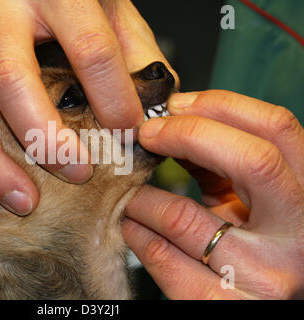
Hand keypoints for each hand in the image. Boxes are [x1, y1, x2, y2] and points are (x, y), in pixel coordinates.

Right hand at [0, 0, 177, 215]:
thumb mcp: (114, 10)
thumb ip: (138, 54)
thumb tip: (154, 109)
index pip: (90, 49)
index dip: (113, 97)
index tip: (127, 131)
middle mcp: (3, 10)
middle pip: (10, 80)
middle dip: (44, 138)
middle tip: (77, 173)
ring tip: (24, 200)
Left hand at [123, 90, 303, 298]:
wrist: (253, 305)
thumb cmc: (248, 250)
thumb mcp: (247, 206)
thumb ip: (222, 170)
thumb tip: (175, 132)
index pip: (278, 130)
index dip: (221, 107)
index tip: (175, 105)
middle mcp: (298, 236)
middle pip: (253, 160)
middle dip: (186, 134)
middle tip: (147, 134)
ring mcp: (266, 275)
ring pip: (185, 217)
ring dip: (142, 197)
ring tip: (128, 192)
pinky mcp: (224, 305)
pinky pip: (164, 259)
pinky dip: (137, 235)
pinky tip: (131, 226)